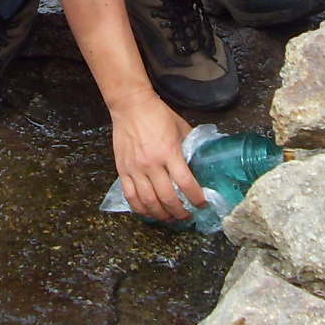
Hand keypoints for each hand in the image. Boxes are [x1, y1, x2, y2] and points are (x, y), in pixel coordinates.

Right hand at [110, 95, 205, 221]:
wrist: (130, 106)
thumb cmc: (157, 114)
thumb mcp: (181, 128)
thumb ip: (190, 146)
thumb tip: (201, 161)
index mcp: (169, 152)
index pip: (186, 183)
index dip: (197, 198)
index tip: (202, 204)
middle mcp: (152, 164)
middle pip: (168, 198)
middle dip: (180, 212)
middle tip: (187, 216)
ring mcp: (135, 169)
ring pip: (149, 202)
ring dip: (161, 215)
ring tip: (169, 218)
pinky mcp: (122, 170)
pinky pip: (130, 196)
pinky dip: (140, 208)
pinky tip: (149, 212)